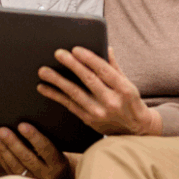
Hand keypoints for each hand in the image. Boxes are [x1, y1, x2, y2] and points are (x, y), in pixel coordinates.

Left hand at [0, 123, 72, 178]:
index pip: (46, 149)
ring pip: (16, 166)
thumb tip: (24, 126)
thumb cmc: (57, 161)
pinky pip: (10, 171)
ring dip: (4, 150)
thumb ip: (47, 143)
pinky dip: (2, 158)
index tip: (22, 125)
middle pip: (27, 158)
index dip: (34, 137)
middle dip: (13, 143)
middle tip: (2, 130)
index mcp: (58, 165)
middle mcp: (46, 176)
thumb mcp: (59, 152)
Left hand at [38, 46, 161, 135]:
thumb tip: (105, 47)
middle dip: (72, 65)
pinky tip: (43, 87)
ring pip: (75, 94)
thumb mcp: (127, 83)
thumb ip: (114, 66)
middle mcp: (112, 102)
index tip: (75, 49)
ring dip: (57, 81)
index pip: (104, 70)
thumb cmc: (130, 101)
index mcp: (124, 89)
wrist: (135, 131)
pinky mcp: (89, 120)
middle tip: (58, 53)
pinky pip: (69, 105)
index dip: (89, 59)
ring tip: (43, 71)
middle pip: (88, 80)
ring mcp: (99, 113)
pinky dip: (55, 96)